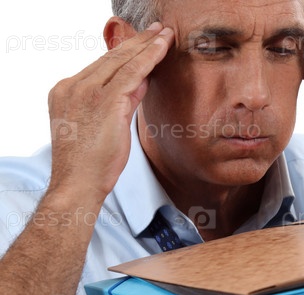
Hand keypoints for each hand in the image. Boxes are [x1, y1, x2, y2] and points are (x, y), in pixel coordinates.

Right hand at [47, 22, 173, 201]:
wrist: (78, 183)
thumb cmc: (90, 164)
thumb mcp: (101, 126)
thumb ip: (118, 102)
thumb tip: (138, 83)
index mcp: (66, 91)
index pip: (100, 65)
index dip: (124, 52)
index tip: (141, 43)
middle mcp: (74, 86)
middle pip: (111, 57)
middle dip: (137, 42)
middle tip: (157, 30)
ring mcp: (87, 91)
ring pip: (123, 60)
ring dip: (147, 45)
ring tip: (165, 34)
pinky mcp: (105, 101)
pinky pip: (132, 72)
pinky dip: (149, 58)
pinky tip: (162, 49)